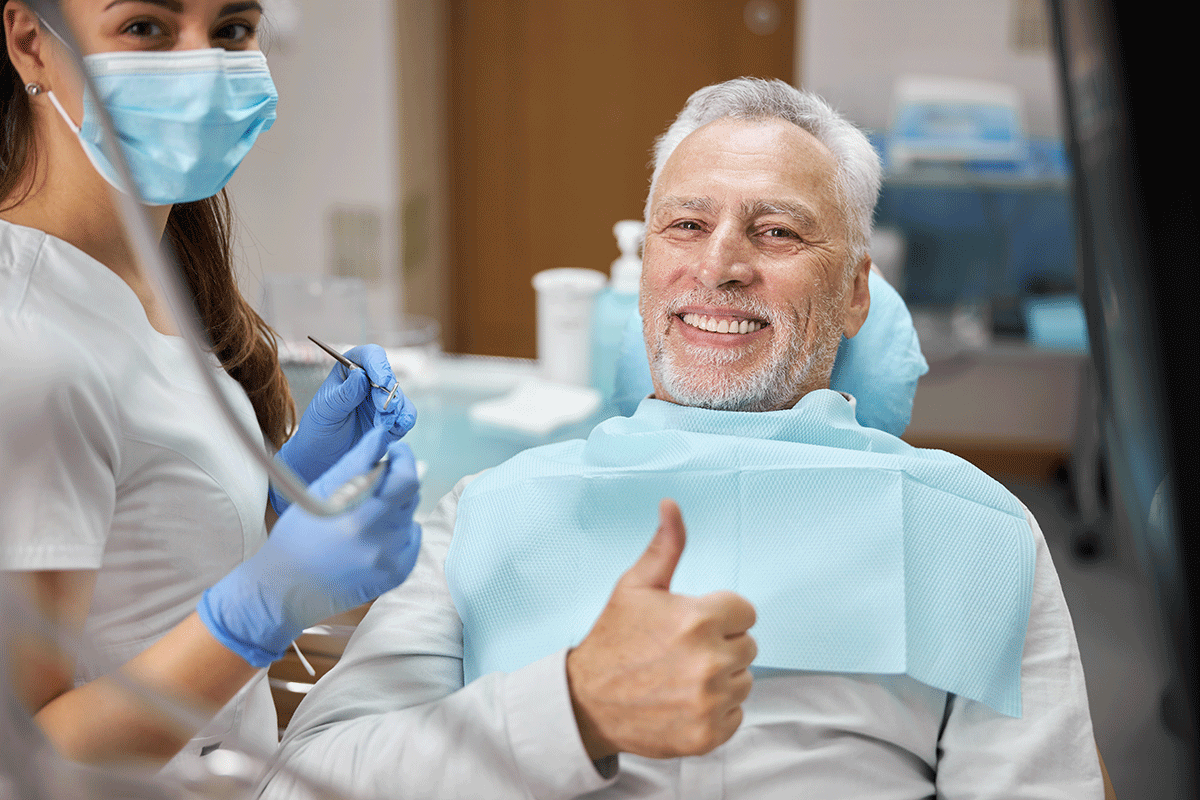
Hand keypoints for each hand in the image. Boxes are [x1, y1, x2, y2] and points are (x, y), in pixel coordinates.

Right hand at [199, 426, 421, 666]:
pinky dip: (398, 530)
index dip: (404, 459)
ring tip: (363, 515)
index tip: (394, 452)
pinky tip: (371, 535)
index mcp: (358, 518)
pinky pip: (411, 538)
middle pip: (410, 495)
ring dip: (395, 506)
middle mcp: (380, 543)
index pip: (406, 479)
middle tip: (371, 484)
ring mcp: (391, 561)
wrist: (287, 590)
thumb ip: (357, 462)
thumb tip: (383, 435)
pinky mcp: (397, 574)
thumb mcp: (320, 492)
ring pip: (410, 515)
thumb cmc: (298, 535)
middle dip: (396, 481)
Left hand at [271, 344, 416, 513]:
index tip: (381, 381)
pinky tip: (395, 428)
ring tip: (381, 425)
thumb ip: (344, 394)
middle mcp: (370, 382)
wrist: (323, 456)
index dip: (378, 365)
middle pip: (389, 377)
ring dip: (395, 410)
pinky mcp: (393, 420)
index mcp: (350, 370)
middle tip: (382, 409)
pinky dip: (404, 421)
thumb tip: (361, 375)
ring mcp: (382, 401)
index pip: (369, 356)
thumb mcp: (326, 409)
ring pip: (400, 397)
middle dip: (387, 393)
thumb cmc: (319, 428)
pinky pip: (406, 415)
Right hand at [565, 499, 756, 760]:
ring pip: (744, 681)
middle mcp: (709, 661)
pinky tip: (684, 702)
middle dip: (720, 645)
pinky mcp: (708, 735)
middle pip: (748, 646)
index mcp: (698, 619)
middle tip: (681, 652)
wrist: (587, 703)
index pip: (746, 612)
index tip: (690, 625)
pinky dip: (716, 711)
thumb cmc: (614, 639)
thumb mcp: (635, 586)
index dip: (719, 615)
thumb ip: (666, 546)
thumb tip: (672, 505)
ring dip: (721, 679)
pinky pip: (737, 714)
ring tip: (681, 677)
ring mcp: (709, 701)